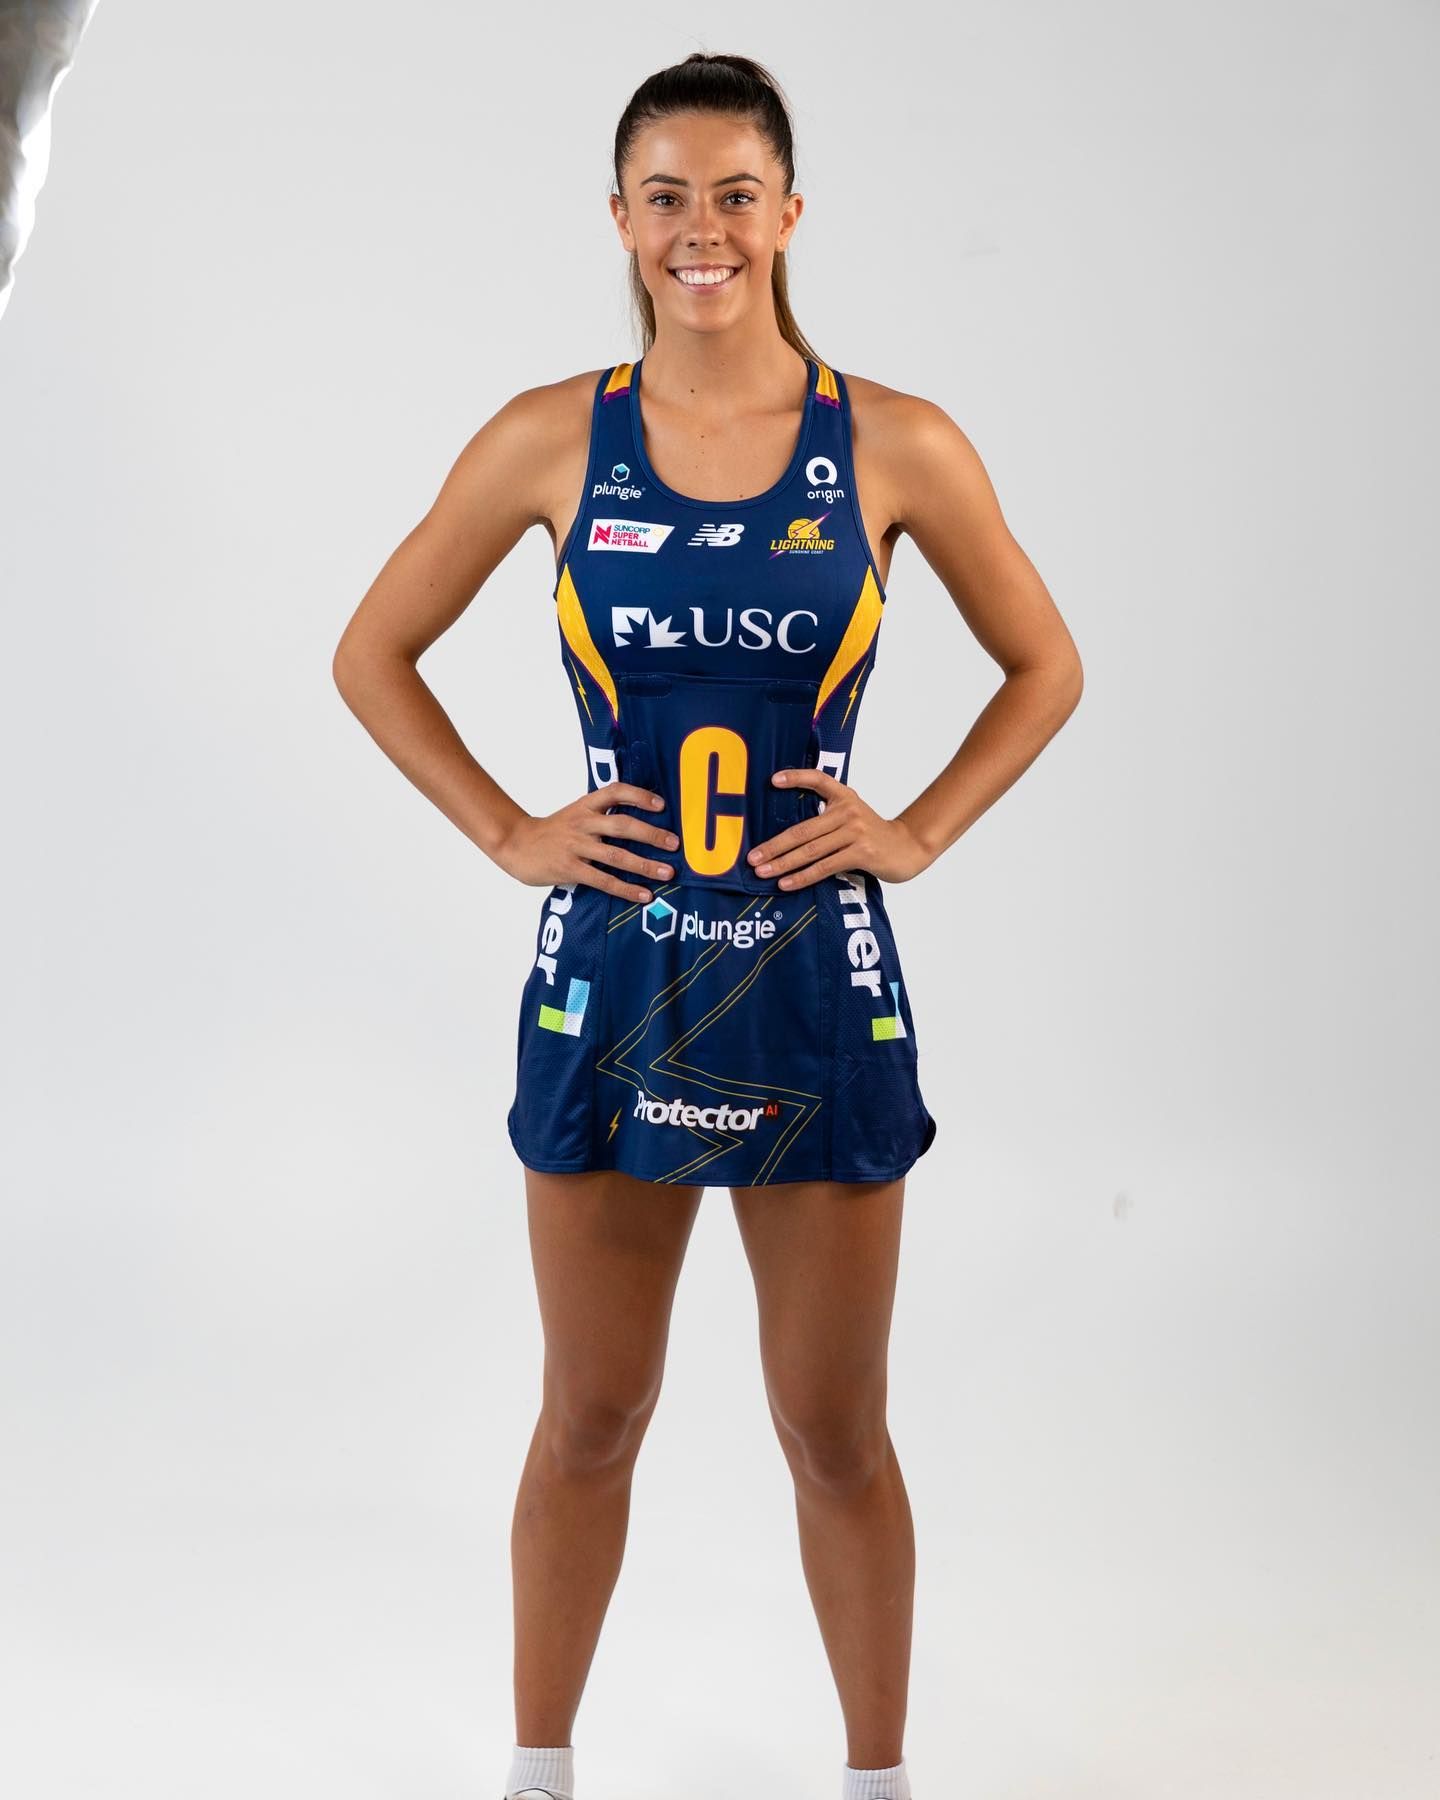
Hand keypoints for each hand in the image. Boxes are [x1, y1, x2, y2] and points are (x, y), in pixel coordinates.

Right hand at [493, 784, 679, 902]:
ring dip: (645, 865)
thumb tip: (640, 821)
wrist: (515, 843)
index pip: (615, 792)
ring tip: (668, 873)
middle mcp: (582, 822)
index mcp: (585, 805)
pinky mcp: (569, 869)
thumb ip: (602, 814)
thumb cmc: (552, 831)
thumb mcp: (575, 813)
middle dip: (651, 835)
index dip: (639, 796)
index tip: (661, 805)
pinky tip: (644, 895)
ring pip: (616, 855)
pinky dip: (626, 888)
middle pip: (622, 825)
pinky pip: (603, 880)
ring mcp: (576, 846)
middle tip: (675, 844)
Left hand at [746, 769, 932, 888]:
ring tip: (762, 872)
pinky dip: (803, 877)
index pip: (818, 780)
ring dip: (783, 864)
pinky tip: (786, 883)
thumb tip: (787, 834)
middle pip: (803, 830)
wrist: (908, 848)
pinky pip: (825, 866)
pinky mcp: (861, 853)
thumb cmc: (872, 835)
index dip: (795, 777)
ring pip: (810, 851)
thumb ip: (827, 816)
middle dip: (774, 846)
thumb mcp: (852, 815)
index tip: (772, 781)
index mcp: (844, 796)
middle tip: (752, 857)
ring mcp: (855, 832)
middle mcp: (848, 810)